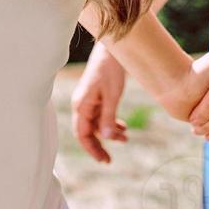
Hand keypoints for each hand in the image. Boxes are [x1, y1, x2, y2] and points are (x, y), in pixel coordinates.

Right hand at [71, 44, 128, 163]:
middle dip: (99, 145)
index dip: (92, 149)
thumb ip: (109, 117)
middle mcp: (82, 104)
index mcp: (82, 105)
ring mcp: (89, 101)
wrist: (112, 49)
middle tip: (110, 160)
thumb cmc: (110, 70)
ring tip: (126, 138)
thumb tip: (108, 138)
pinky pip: (101, 116)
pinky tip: (123, 126)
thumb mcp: (112, 96)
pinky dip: (111, 122)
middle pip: (88, 132)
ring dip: (109, 133)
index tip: (104, 160)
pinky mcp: (97, 97)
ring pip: (97, 124)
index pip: (82, 134)